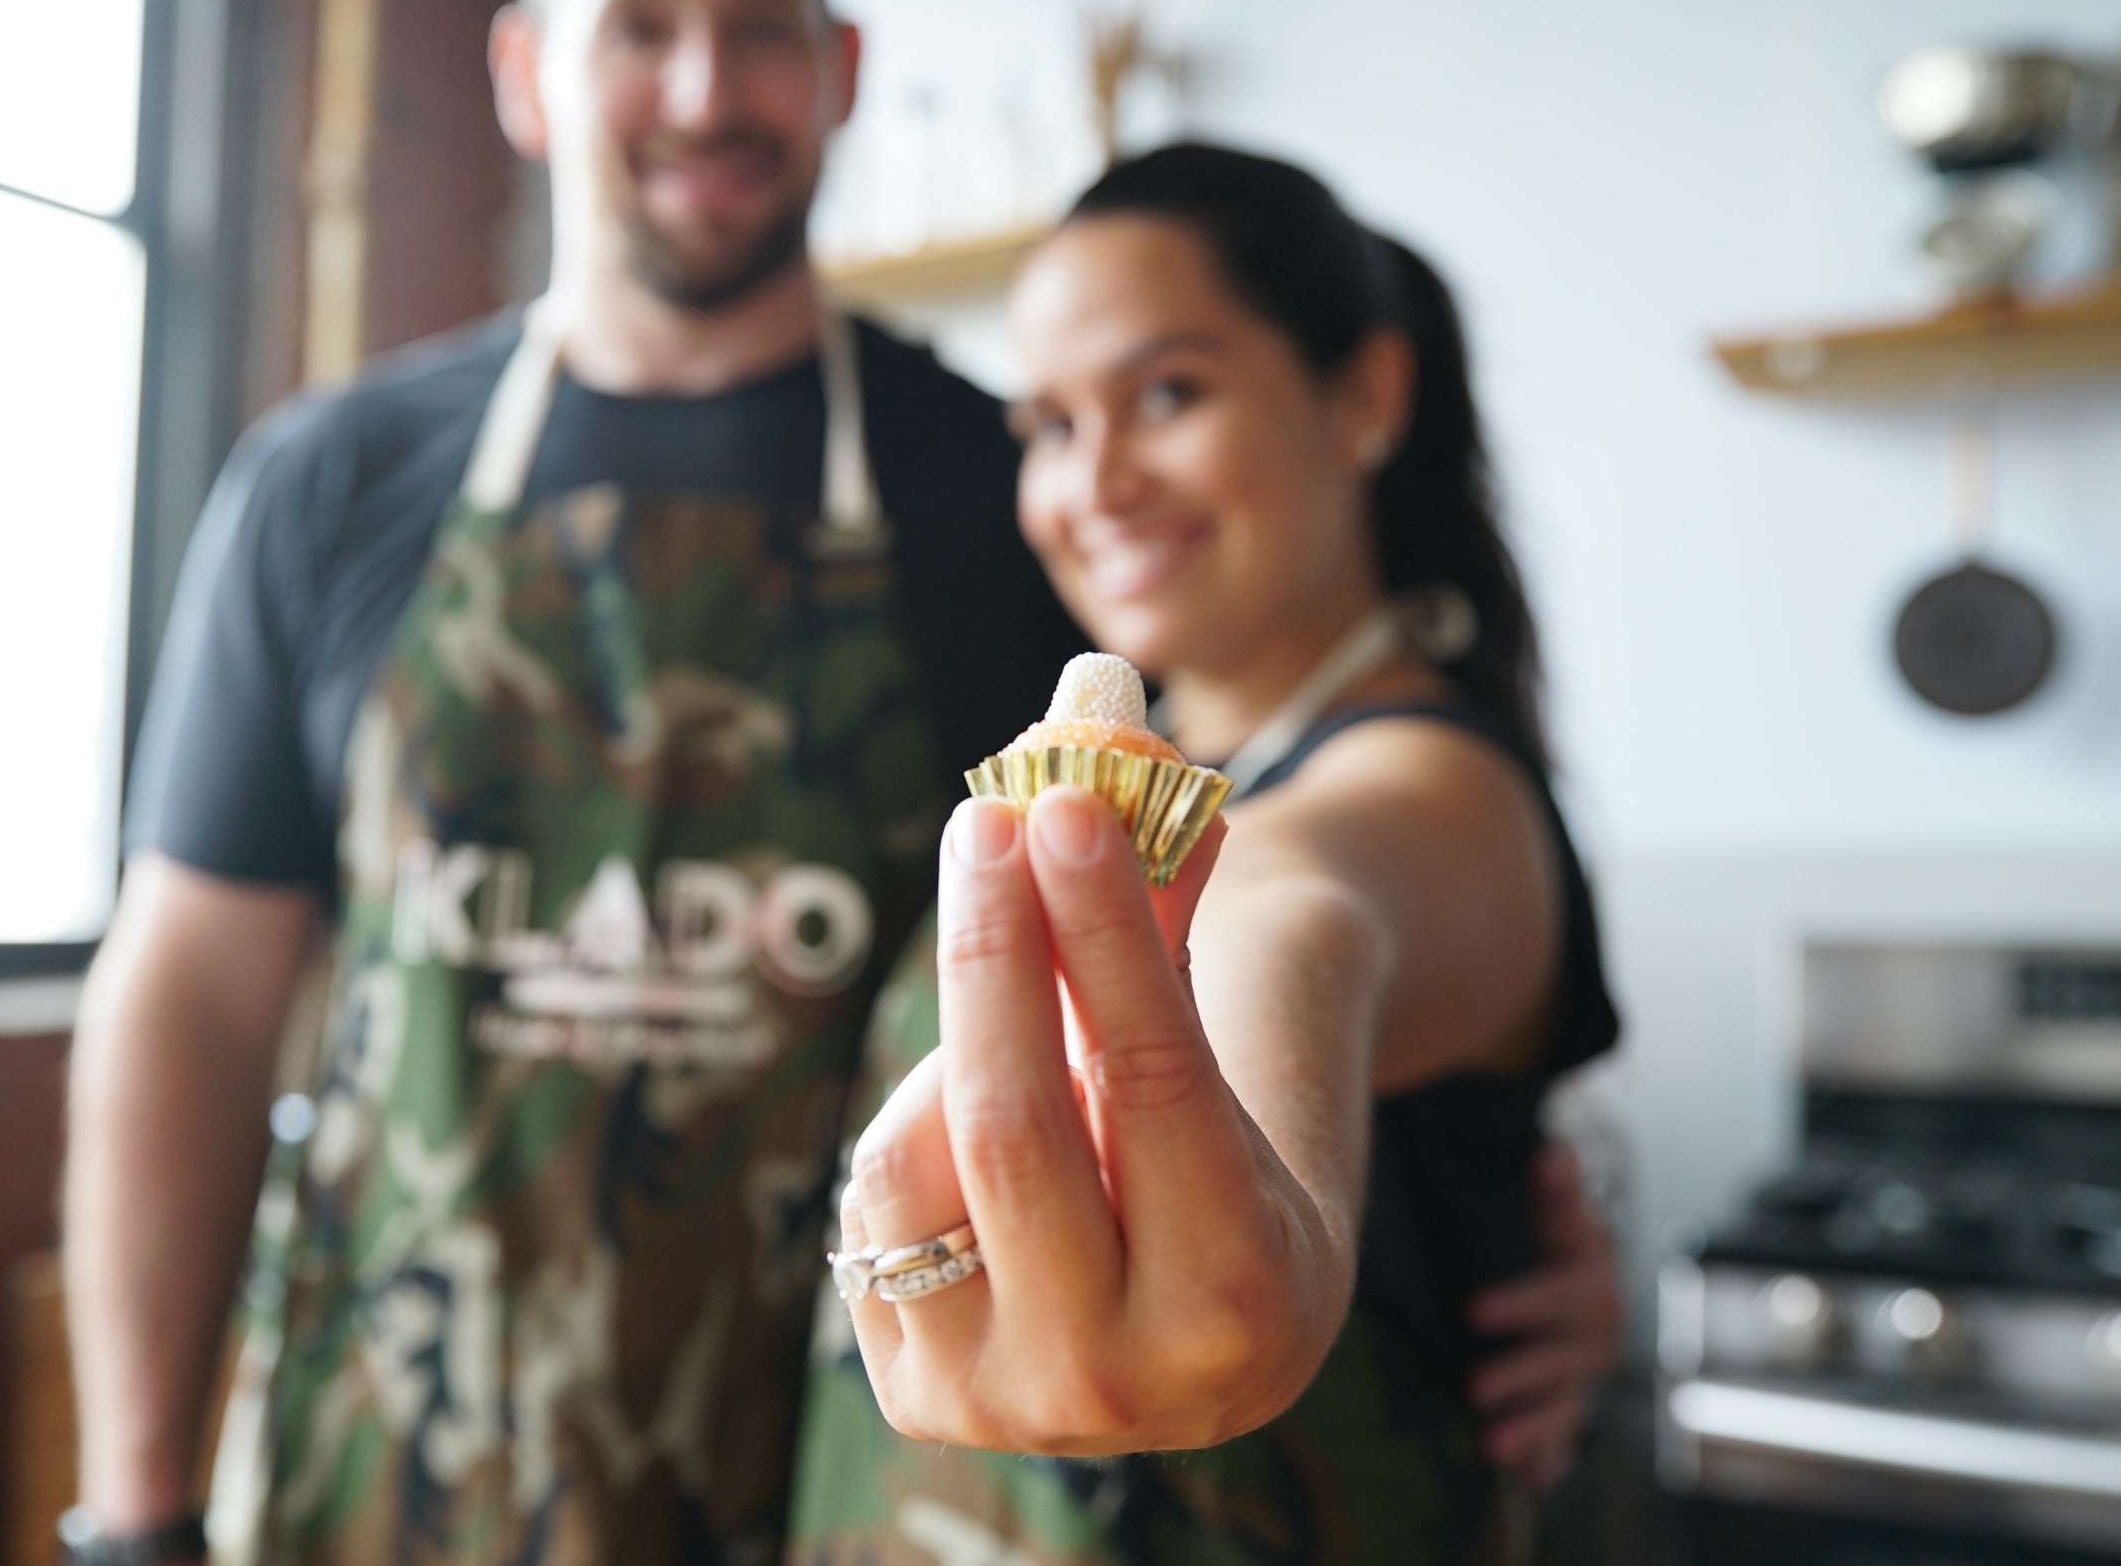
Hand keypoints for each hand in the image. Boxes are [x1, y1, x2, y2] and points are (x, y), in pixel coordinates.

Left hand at [836, 788, 1345, 1454]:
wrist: (1197, 1335)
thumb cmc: (1212, 1156)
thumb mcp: (1217, 1057)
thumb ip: (1164, 907)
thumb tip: (1112, 720)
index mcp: (1246, 1296)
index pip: (1154, 1076)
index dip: (1100, 929)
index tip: (1063, 802)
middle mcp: (1130, 1376)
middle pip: (1011, 1121)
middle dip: (992, 948)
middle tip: (988, 816)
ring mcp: (1011, 1401)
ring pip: (918, 1161)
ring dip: (955, 1047)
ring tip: (1012, 1011)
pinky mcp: (920, 1397)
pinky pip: (874, 1209)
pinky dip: (912, 1128)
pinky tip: (969, 1121)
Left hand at [1465, 1139, 1622, 1488]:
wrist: (1562, 1264)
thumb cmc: (1547, 1231)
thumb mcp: (1550, 1202)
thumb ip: (1554, 1182)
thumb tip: (1554, 1153)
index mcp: (1593, 1282)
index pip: (1565, 1295)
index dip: (1523, 1303)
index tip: (1473, 1310)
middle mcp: (1596, 1335)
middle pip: (1568, 1361)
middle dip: (1523, 1375)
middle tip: (1475, 1387)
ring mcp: (1581, 1375)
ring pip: (1567, 1406)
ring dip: (1534, 1428)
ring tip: (1493, 1446)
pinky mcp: (1564, 1402)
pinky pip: (1564, 1437)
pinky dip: (1550, 1459)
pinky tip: (1530, 1478)